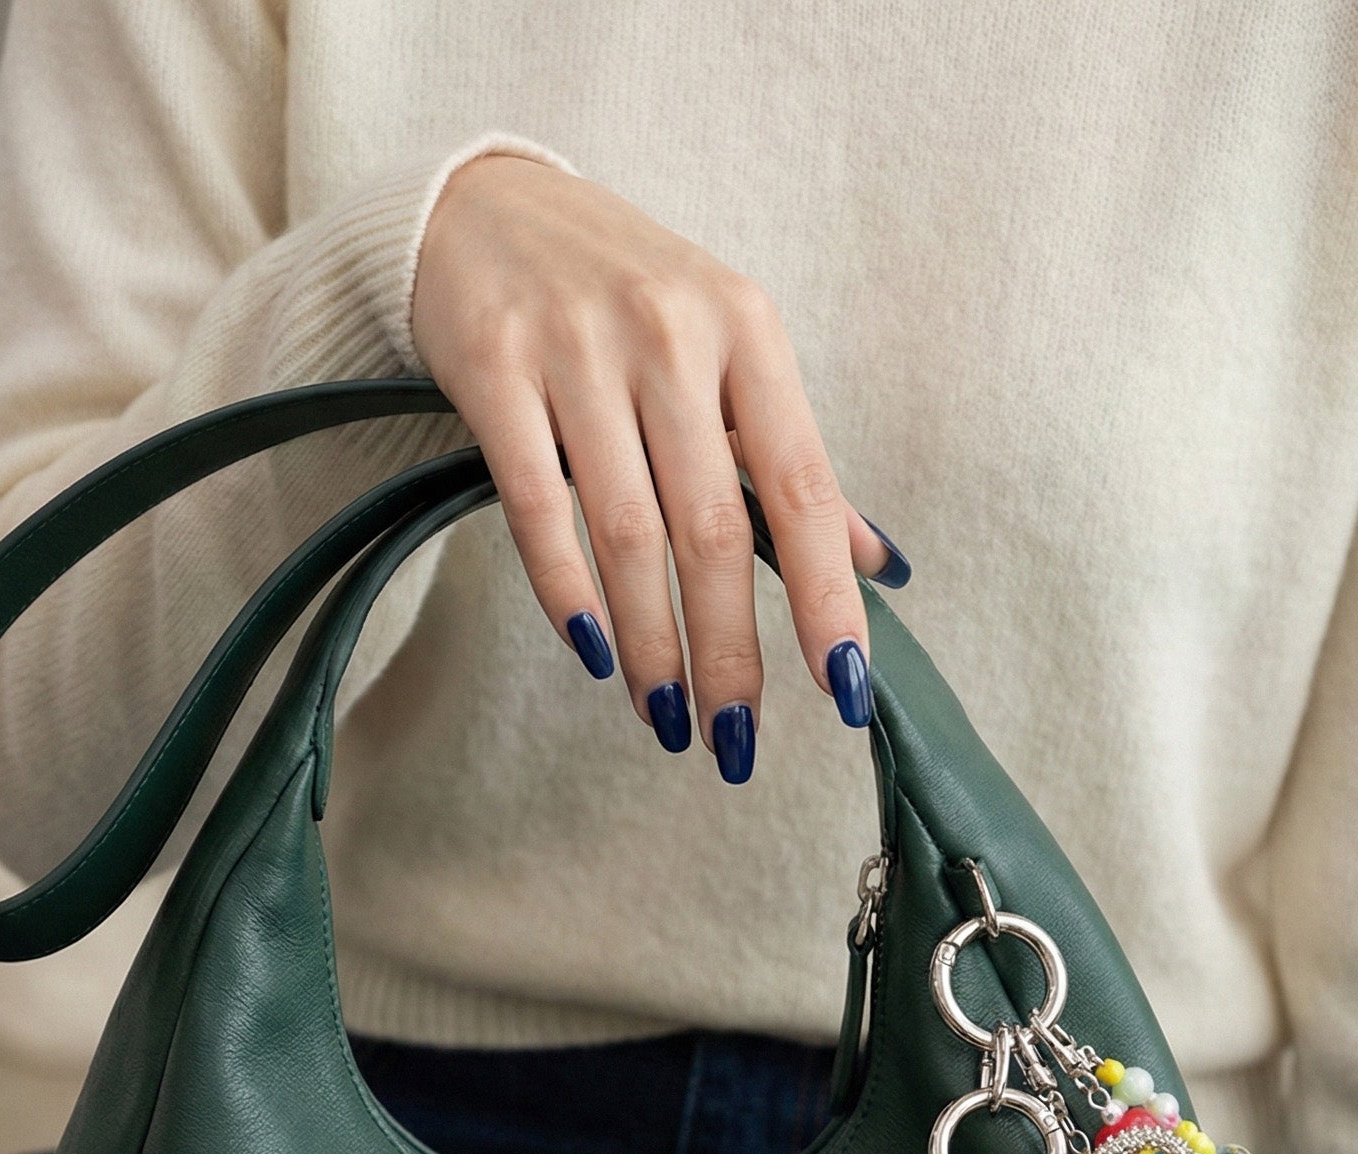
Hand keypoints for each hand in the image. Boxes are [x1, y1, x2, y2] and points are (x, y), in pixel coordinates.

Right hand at [411, 155, 907, 778]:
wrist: (482, 208)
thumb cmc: (621, 295)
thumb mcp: (724, 349)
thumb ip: (789, 457)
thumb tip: (875, 565)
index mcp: (747, 330)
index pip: (802, 488)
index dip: (825, 599)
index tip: (842, 691)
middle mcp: (670, 334)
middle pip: (713, 530)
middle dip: (730, 652)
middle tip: (737, 742)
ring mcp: (577, 349)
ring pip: (628, 533)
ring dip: (653, 644)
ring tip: (667, 719)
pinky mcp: (494, 368)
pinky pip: (537, 507)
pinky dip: (569, 593)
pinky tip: (597, 655)